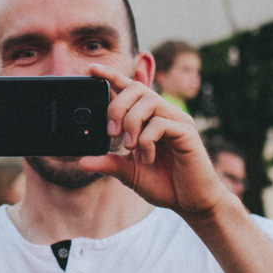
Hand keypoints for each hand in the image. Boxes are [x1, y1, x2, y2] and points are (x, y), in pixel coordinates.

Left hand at [73, 63, 229, 218]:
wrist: (191, 202)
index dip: (111, 76)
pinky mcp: (187, 132)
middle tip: (111, 133)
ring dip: (131, 123)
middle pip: (137, 88)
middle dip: (117, 107)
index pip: (130, 88)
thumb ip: (109, 163)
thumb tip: (81, 161)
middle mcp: (165, 113)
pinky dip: (147, 140)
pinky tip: (147, 158)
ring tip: (129, 146)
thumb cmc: (164, 184)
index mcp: (150, 118)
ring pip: (148, 102)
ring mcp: (177, 120)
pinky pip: (161, 123)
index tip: (91, 70)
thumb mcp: (129, 173)